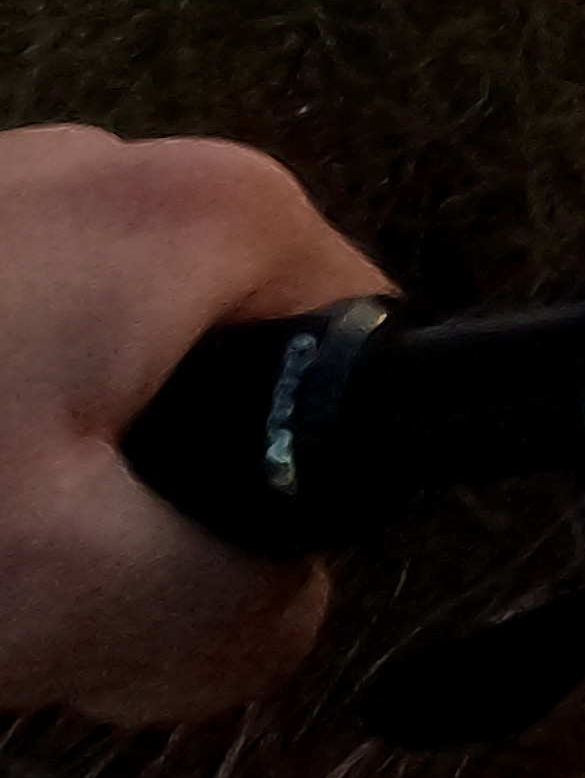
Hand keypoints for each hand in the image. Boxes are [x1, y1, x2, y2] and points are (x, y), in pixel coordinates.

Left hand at [0, 127, 385, 721]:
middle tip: (40, 582)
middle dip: (143, 491)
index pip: (356, 356)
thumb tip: (282, 608)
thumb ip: (242, 618)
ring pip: (88, 365)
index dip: (284, 492)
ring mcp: (0, 184)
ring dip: (37, 468)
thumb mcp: (77, 600)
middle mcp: (114, 160)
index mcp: (211, 210)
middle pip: (216, 363)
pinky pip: (2, 344)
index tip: (169, 561)